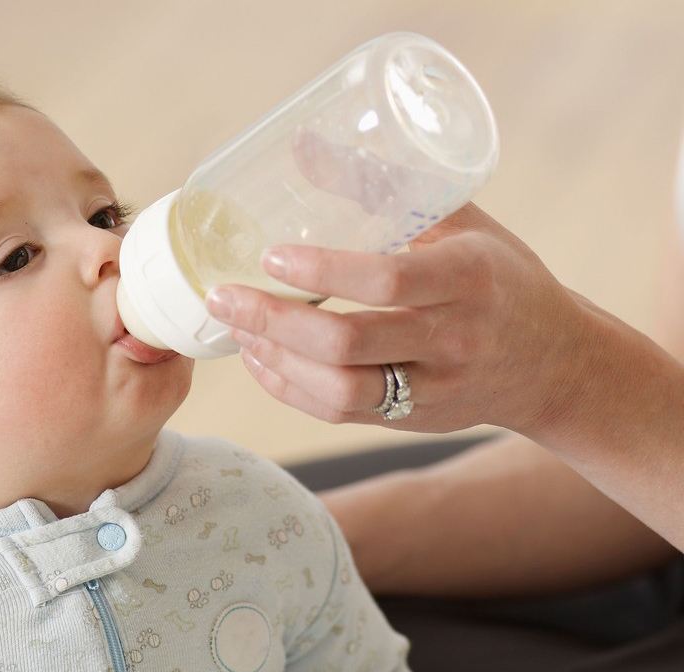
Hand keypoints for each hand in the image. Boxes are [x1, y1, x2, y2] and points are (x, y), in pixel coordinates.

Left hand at [204, 203, 589, 434]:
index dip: (322, 271)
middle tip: (224, 297)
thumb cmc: (500, 277)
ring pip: (340, 390)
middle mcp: (452, 339)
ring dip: (276, 361)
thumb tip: (302, 145)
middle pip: (348, 344)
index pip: (387, 281)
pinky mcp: (414, 420)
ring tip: (236, 329)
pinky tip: (261, 360)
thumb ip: (383, 187)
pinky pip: (340, 413)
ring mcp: (433, 387)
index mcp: (468, 278)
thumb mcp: (460, 220)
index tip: (270, 257)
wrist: (554, 362)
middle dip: (274, 322)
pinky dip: (291, 389)